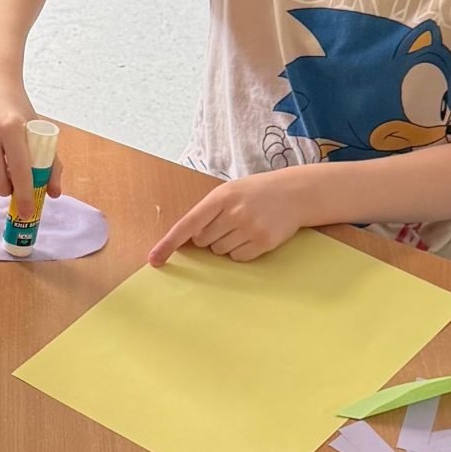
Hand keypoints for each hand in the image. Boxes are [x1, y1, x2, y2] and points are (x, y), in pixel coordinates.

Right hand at [0, 63, 59, 202]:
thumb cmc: (15, 104)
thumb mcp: (36, 127)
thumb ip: (50, 161)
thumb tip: (54, 193)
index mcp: (12, 128)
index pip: (20, 173)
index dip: (25, 197)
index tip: (28, 213)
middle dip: (9, 192)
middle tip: (17, 186)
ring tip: (5, 167)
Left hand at [152, 171, 307, 264]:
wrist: (295, 192)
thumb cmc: (256, 192)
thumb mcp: (229, 192)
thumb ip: (207, 212)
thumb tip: (187, 240)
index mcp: (221, 197)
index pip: (188, 224)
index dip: (169, 243)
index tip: (155, 259)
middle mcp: (234, 212)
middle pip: (203, 242)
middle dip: (210, 236)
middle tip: (230, 221)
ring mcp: (250, 228)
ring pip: (219, 251)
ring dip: (226, 244)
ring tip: (245, 226)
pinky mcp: (264, 242)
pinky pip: (238, 258)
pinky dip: (241, 251)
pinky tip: (254, 235)